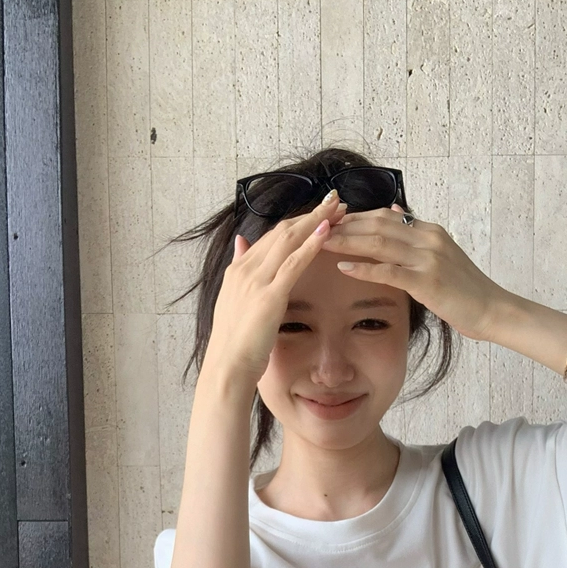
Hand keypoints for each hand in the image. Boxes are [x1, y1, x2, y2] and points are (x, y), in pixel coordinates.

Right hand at [204, 193, 347, 390]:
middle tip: (336, 200)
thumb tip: (242, 243)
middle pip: (283, 231)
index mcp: (239, 270)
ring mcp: (256, 281)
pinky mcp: (268, 296)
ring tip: (339, 208)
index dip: (298, 221)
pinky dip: (311, 245)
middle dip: (311, 213)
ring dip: (316, 221)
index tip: (320, 211)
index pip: (272, 236)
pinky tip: (328, 232)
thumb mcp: (235, 300)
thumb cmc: (235, 344)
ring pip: (289, 240)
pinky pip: (292, 263)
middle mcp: (246, 269)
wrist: (226, 367)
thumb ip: (241, 269)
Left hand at [321, 203, 507, 341]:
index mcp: (428, 231)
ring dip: (346, 241)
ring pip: (378, 242)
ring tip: (320, 243)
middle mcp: (427, 238)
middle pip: (376, 224)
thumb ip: (416, 234)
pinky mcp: (426, 281)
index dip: (354, 217)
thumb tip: (396, 210)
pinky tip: (342, 268)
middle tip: (315, 227)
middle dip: (343, 224)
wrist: (491, 310)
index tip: (330, 221)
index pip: (384, 215)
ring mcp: (427, 258)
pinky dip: (363, 268)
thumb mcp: (441, 254)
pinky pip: (388, 271)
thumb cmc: (464, 289)